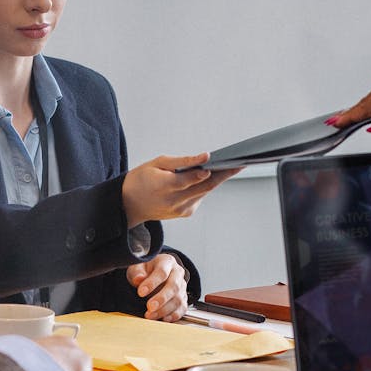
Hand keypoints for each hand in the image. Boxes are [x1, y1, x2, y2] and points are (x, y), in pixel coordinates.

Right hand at [121, 153, 240, 227]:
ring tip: (232, 165)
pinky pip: (200, 195)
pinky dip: (206, 185)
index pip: (186, 180)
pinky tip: (211, 175)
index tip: (216, 161)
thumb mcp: (156, 163)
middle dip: (224, 174)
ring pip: (205, 191)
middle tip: (240, 163)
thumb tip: (204, 158)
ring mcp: (181, 209)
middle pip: (204, 187)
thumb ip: (181, 162)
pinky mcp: (186, 213)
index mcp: (163, 186)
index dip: (202, 172)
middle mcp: (174, 201)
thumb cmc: (142, 179)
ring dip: (218, 178)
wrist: (130, 204)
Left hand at [126, 254, 188, 320]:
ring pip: (178, 299)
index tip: (140, 292)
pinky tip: (163, 318)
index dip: (152, 283)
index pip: (162, 272)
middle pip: (174, 286)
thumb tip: (138, 279)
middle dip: (161, 298)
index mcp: (167, 262)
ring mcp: (182, 286)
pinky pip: (182, 308)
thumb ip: (137, 273)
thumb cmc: (145, 270)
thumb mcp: (137, 267)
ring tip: (151, 315)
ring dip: (165, 309)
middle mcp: (177, 273)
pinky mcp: (183, 298)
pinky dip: (174, 315)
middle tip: (149, 307)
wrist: (152, 273)